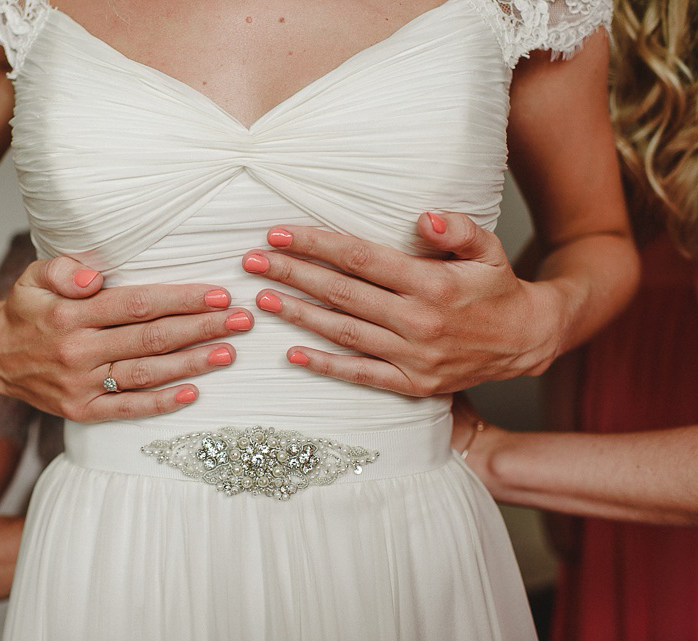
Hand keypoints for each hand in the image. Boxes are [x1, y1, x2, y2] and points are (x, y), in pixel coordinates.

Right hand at [0, 257, 252, 421]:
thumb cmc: (27, 310)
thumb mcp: (34, 277)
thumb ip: (64, 270)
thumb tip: (95, 276)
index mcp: (70, 315)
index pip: (137, 305)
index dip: (181, 299)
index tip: (218, 295)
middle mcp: (78, 352)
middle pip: (151, 339)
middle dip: (201, 329)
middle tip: (241, 321)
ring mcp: (81, 386)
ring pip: (146, 374)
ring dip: (192, 364)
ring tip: (228, 353)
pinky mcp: (82, 411)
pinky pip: (128, 409)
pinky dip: (162, 403)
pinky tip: (194, 392)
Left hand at [242, 213, 563, 395]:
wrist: (525, 341)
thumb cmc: (497, 288)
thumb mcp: (488, 249)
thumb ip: (458, 229)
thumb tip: (423, 218)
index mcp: (433, 283)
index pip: (361, 259)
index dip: (316, 244)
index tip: (279, 234)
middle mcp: (419, 321)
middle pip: (342, 293)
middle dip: (292, 275)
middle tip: (253, 263)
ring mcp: (413, 357)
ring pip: (344, 332)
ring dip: (299, 315)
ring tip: (262, 300)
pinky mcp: (412, 384)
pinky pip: (361, 374)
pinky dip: (326, 366)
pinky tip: (293, 354)